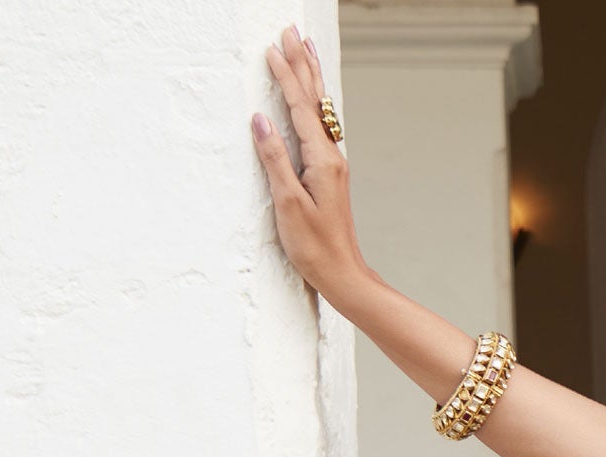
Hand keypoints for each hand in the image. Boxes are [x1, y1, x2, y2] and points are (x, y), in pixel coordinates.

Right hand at [252, 28, 364, 303]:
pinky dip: (313, 103)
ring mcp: (333, 164)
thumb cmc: (316, 247)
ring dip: (310, 78)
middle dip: (301, 64)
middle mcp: (332, 156)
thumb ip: (274, 160)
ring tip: (304, 51)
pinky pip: (320, 126)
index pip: (300, 106)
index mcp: (322, 159)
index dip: (285, 76)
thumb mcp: (289, 203)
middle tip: (291, 32)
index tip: (271, 48)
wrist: (344, 275)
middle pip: (314, 100)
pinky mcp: (329, 174)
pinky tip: (311, 98)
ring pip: (319, 110)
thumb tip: (261, 120)